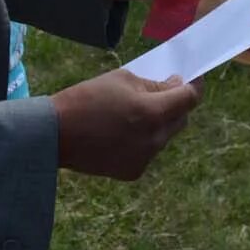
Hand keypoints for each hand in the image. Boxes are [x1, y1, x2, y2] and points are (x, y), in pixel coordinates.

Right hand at [51, 70, 201, 178]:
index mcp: (153, 113)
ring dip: (159, 123)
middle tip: (160, 91)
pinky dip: (143, 140)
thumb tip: (175, 85)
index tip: (192, 77)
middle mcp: (155, 139)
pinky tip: (122, 133)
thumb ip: (154, 84)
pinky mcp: (133, 172)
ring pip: (165, 136)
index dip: (195, 85)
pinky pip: (149, 151)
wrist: (54, 134)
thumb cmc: (87, 98)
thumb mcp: (123, 79)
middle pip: (180, 119)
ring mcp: (145, 158)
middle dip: (176, 104)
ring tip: (133, 114)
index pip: (190, 98)